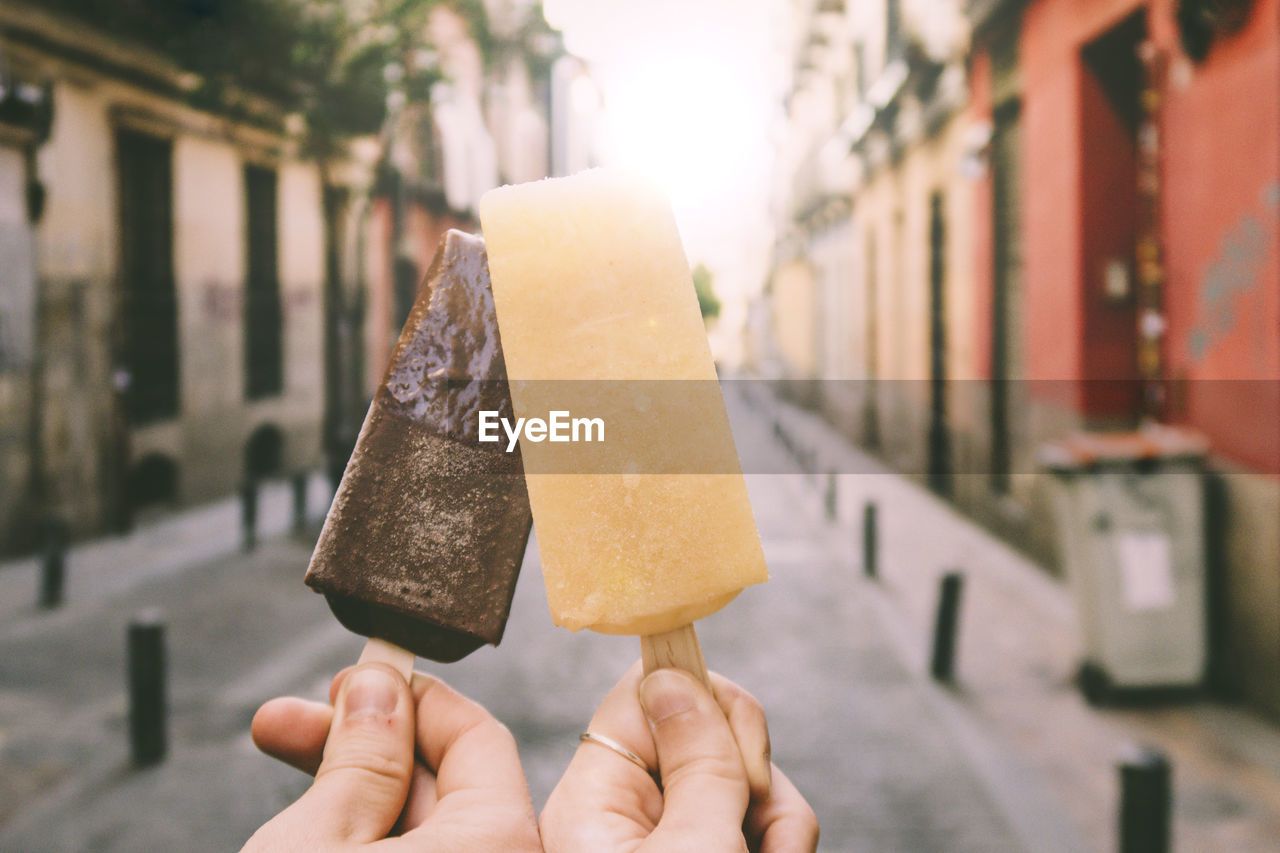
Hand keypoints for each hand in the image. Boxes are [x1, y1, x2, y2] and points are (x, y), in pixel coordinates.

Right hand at [244, 663, 539, 850]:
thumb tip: (378, 691)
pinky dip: (367, 843)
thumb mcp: (316, 843)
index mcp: (498, 842)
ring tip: (281, 755)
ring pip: (425, 834)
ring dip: (355, 796)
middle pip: (447, 786)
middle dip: (366, 746)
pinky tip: (308, 825)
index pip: (477, 737)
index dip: (409, 698)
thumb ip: (359, 759)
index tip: (353, 682)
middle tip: (294, 721)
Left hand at [540, 662, 817, 851]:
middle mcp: (623, 813)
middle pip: (704, 735)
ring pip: (739, 783)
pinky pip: (750, 822)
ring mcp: (662, 839)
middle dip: (755, 775)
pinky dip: (775, 841)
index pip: (645, 693)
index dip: (705, 701)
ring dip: (777, 817)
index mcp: (595, 800)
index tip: (745, 741)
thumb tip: (671, 673)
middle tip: (765, 828)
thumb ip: (699, 761)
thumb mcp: (696, 850)